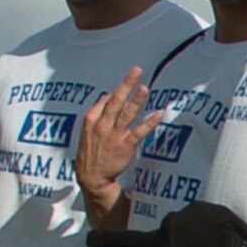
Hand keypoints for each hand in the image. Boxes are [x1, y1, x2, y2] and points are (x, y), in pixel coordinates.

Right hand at [74, 67, 154, 200]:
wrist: (91, 176)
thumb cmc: (92, 150)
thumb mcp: (88, 129)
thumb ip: (99, 112)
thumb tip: (110, 96)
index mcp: (92, 118)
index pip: (107, 99)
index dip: (120, 89)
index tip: (132, 77)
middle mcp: (102, 125)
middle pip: (116, 101)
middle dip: (127, 84)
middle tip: (137, 70)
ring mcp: (114, 135)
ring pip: (127, 114)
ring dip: (136, 100)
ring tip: (145, 88)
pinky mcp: (125, 146)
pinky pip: (139, 132)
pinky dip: (149, 123)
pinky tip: (158, 114)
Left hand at [87, 203, 246, 246]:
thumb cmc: (230, 232)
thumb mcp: (207, 210)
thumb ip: (188, 214)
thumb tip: (180, 221)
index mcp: (170, 225)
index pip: (163, 225)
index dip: (176, 228)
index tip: (190, 235)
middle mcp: (160, 246)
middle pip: (127, 241)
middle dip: (105, 240)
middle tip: (88, 241)